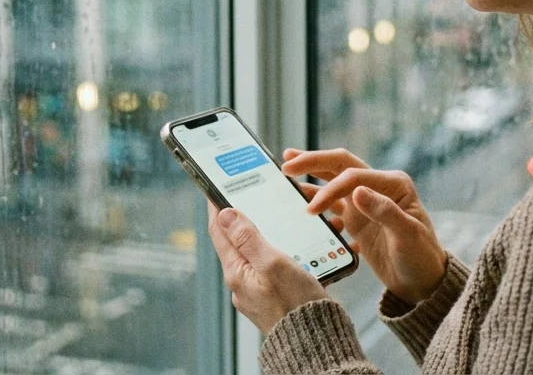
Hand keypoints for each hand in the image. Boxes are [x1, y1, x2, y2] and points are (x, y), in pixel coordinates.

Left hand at [206, 204, 328, 332]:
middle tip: (249, 198)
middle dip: (243, 220)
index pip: (219, 231)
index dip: (218, 208)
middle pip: (237, 242)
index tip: (216, 189)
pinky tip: (295, 247)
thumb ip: (248, 238)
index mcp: (237, 272)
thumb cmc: (296, 305)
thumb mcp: (272, 263)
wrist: (315, 342)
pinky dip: (280, 252)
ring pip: (257, 254)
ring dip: (265, 236)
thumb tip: (226, 214)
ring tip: (276, 220)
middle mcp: (243, 282)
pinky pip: (272, 268)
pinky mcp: (274, 297)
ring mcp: (258, 291)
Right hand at [282, 148, 446, 304]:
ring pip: (333, 182)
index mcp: (393, 184)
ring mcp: (366, 203)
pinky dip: (316, 202)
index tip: (311, 209)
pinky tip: (299, 204)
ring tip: (286, 173)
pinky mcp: (358, 220)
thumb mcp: (408, 236)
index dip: (330, 189)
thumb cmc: (421, 257)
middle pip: (340, 166)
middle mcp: (378, 187)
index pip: (353, 175)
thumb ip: (385, 212)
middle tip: (287, 163)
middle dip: (313, 162)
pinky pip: (332, 205)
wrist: (424, 283)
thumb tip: (357, 190)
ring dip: (311, 177)